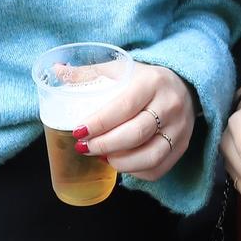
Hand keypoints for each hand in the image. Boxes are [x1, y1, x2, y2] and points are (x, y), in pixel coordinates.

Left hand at [78, 63, 195, 182]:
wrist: (184, 86)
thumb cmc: (144, 80)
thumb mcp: (121, 70)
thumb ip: (89, 72)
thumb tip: (56, 70)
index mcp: (152, 82)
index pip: (124, 106)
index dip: (99, 123)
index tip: (78, 132)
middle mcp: (170, 105)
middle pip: (136, 134)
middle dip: (104, 145)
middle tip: (84, 147)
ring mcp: (180, 129)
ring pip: (150, 156)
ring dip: (120, 162)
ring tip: (102, 156)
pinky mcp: (182, 147)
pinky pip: (158, 168)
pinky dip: (135, 171)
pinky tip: (120, 163)